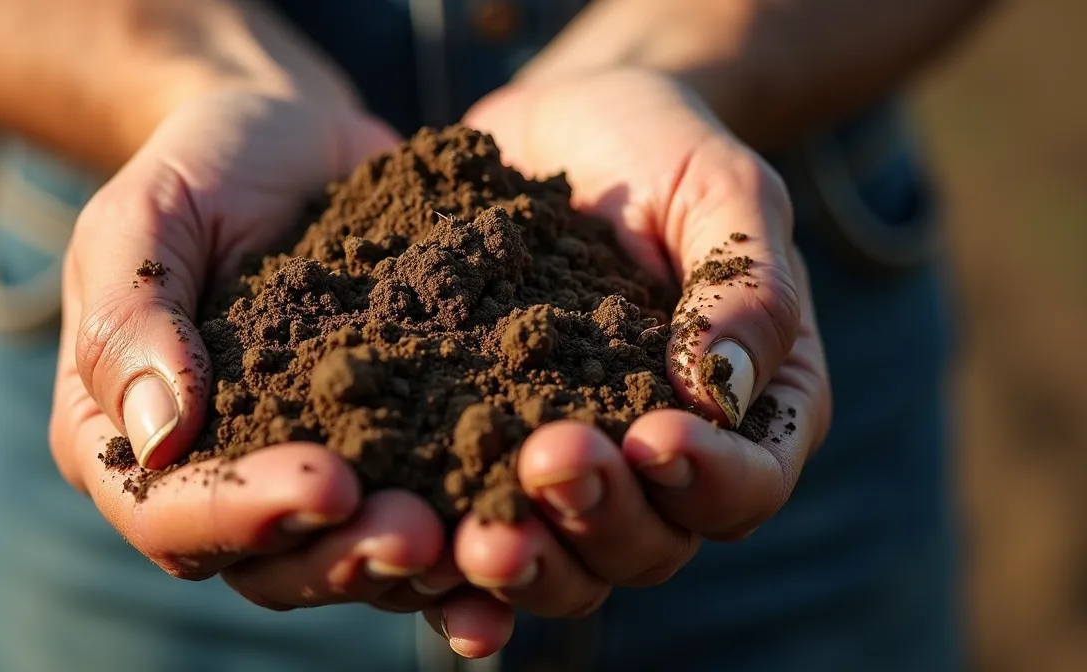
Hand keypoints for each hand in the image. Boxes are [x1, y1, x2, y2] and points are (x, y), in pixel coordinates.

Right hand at [47, 91, 459, 614]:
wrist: (298, 139)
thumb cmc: (204, 166)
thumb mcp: (145, 218)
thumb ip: (132, 322)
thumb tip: (159, 438)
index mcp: (127, 443)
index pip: (168, 515)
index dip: (244, 515)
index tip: (327, 483)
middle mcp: (216, 481)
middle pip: (269, 566)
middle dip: (346, 556)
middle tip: (422, 534)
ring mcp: (305, 473)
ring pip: (352, 556)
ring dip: (417, 561)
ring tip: (486, 535)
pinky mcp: (386, 452)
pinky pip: (422, 506)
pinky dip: (470, 519)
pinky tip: (526, 512)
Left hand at [426, 69, 831, 653]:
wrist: (558, 129)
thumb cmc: (661, 149)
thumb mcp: (722, 190)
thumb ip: (745, 284)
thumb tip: (720, 390)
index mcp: (749, 413)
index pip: (748, 484)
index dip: (709, 480)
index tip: (656, 438)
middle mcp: (664, 466)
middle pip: (651, 545)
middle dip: (601, 519)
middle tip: (546, 464)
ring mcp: (575, 470)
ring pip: (565, 564)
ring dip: (526, 560)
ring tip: (474, 535)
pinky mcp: (486, 455)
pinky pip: (474, 529)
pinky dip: (450, 562)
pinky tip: (413, 552)